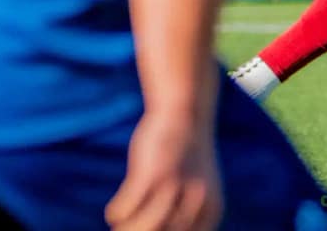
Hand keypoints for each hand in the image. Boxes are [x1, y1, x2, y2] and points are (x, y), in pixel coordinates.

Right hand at [106, 115, 220, 230]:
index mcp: (211, 211)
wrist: (186, 108)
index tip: (145, 226)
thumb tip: (156, 229)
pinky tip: (115, 207)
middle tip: (127, 227)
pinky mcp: (150, 175)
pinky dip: (115, 212)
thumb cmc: (185, 152)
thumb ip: (185, 215)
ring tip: (120, 224)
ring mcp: (173, 189)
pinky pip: (123, 211)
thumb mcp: (197, 187)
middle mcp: (197, 205)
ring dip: (125, 228)